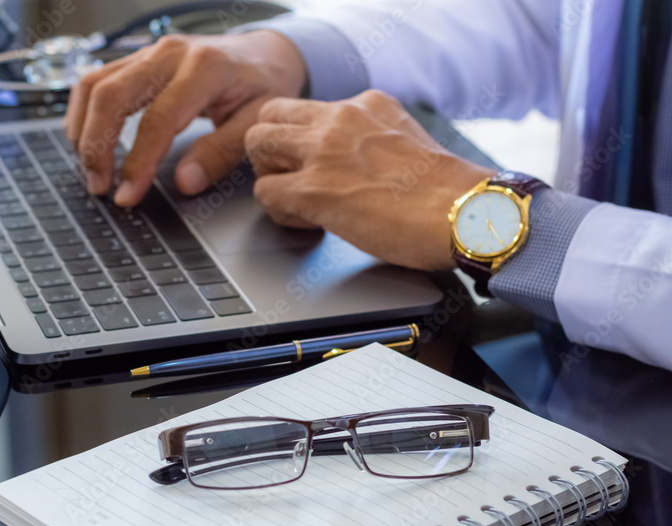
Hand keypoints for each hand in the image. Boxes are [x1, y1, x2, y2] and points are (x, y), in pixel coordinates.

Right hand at [65, 30, 306, 206]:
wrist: (263, 54)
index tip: (128, 195)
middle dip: (96, 146)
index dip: (138, 162)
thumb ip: (221, 153)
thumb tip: (185, 183)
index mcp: (204, 68)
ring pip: (93, 85)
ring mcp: (148, 53)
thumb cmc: (261, 87)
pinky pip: (95, 81)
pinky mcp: (136, 60)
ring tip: (91, 170)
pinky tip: (88, 143)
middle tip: (100, 186)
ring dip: (83, 131)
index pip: (158, 120)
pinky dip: (83, 115)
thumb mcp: (255, 122)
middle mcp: (169, 54)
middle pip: (111, 95)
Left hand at [244, 91, 496, 270]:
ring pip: (256, 143)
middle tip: (290, 177)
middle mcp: (340, 118)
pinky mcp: (313, 189)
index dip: (301, 138)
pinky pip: (265, 193)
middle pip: (270, 113)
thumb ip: (372, 140)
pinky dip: (278, 213)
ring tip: (294, 200)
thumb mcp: (407, 141)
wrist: (466, 213)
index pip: (308, 108)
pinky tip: (308, 223)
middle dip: (271, 148)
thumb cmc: (447, 194)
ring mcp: (323, 151)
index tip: (313, 162)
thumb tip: (354, 164)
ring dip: (267, 173)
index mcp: (366, 104)